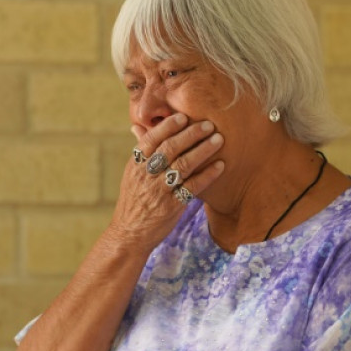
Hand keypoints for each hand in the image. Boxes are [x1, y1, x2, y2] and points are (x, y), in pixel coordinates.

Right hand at [108, 113, 224, 247]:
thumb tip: (137, 127)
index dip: (167, 127)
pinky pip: (192, 187)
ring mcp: (160, 190)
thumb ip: (140, 152)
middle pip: (169, 149)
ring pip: (183, 165)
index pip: (151, 140)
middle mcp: (147, 175)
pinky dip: (207, 175)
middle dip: (190, 134)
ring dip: (202, 150)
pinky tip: (220, 166)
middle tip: (207, 124)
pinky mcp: (172, 206)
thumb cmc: (133, 201)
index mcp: (136, 165)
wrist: (130, 234)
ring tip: (218, 139)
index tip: (183, 116)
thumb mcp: (131, 175)